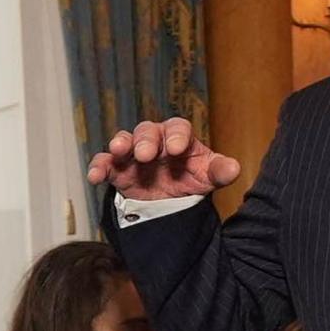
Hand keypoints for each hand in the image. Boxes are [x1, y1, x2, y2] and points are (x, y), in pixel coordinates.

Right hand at [87, 117, 243, 200]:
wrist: (171, 201)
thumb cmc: (191, 179)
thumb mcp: (207, 177)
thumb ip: (219, 171)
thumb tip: (235, 169)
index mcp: (178, 137)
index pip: (178, 128)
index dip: (176, 136)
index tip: (176, 149)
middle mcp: (154, 141)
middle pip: (147, 131)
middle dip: (145, 140)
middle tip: (146, 154)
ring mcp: (133, 154)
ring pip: (124, 141)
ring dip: (119, 144)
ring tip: (118, 151)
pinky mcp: (118, 170)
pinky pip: (105, 164)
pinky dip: (99, 167)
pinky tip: (94, 177)